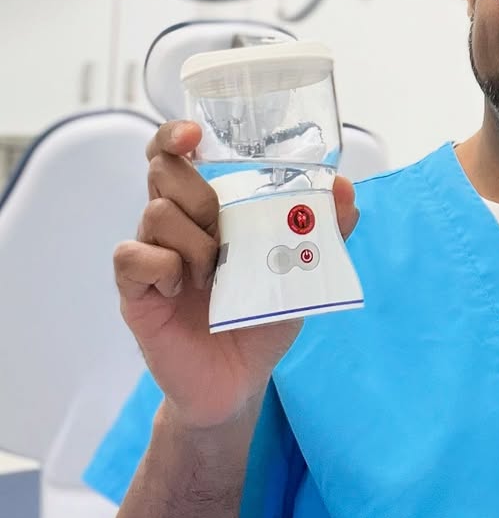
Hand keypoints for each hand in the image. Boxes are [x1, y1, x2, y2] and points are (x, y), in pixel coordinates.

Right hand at [114, 120, 358, 428]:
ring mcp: (151, 257)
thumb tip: (345, 187)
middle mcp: (172, 227)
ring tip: (217, 276)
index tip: (194, 135)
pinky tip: (185, 290)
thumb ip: (325, 232)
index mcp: (205, 212)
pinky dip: (165, 267)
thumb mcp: (302, 274)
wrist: (237, 382)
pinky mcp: (135, 291)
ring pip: (157, 213)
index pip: (173, 156)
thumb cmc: (262, 318)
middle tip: (225, 229)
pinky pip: (134, 257)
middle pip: (164, 174)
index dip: (174, 136)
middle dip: (200, 192)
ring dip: (197, 241)